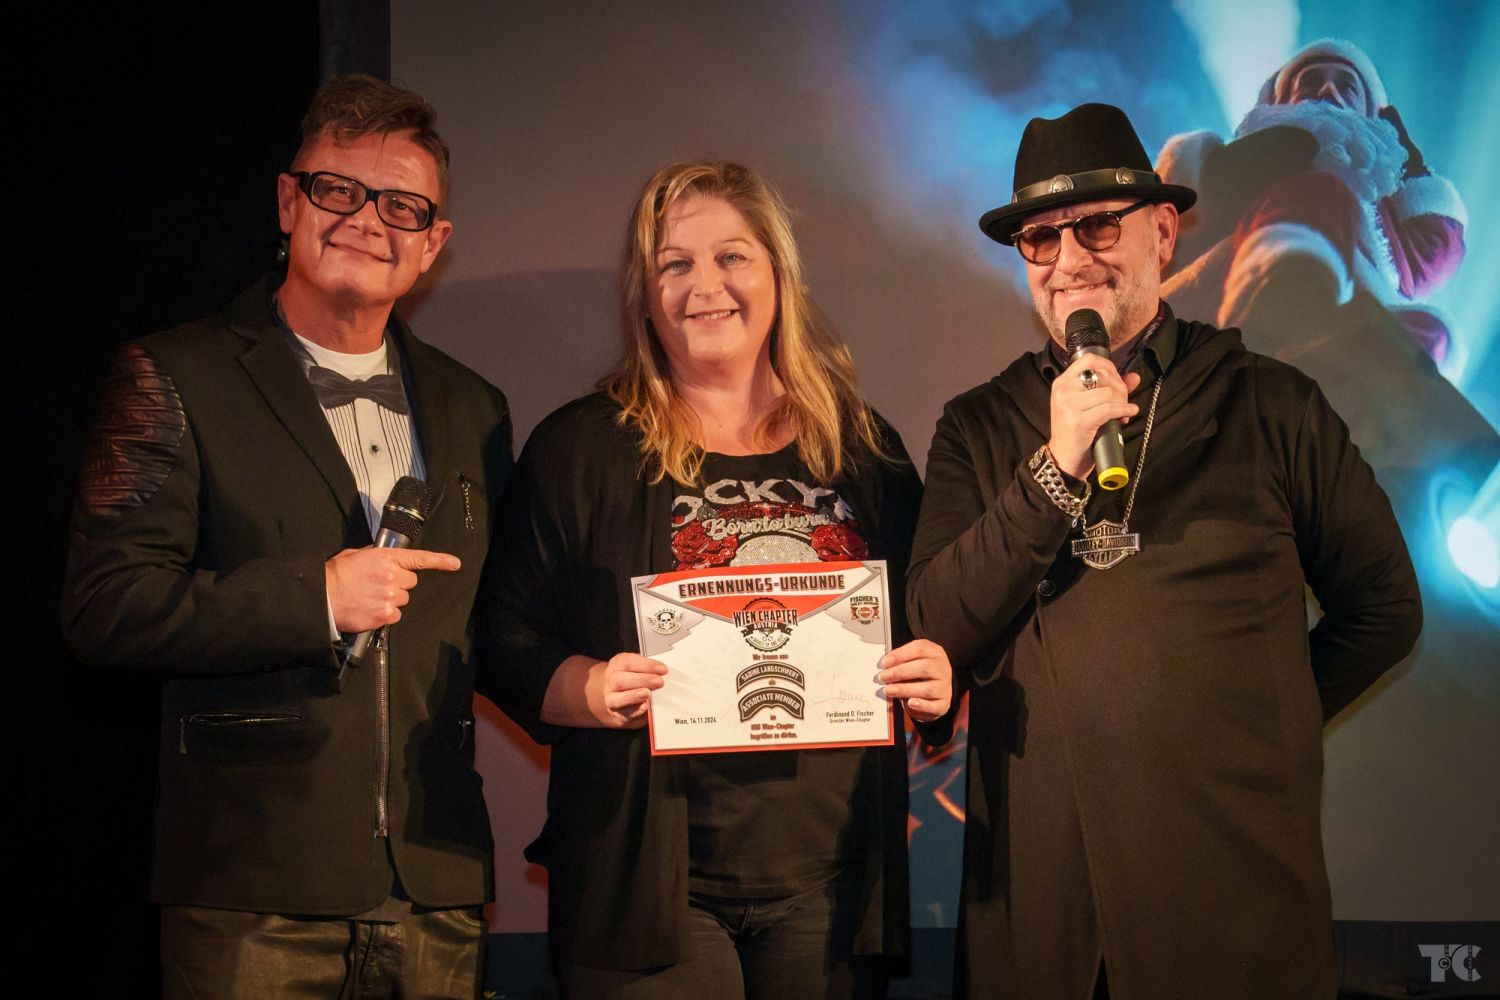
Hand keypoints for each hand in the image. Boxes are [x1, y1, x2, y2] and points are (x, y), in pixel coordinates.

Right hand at [325, 547, 460, 632]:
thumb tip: (385, 558)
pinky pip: (395, 615)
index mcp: (385, 558)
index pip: (419, 558)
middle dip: (399, 584)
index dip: (440, 561)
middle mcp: (392, 576)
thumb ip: (375, 555)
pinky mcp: (385, 614)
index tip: (455, 564)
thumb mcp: (356, 555)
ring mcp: (390, 596)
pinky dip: (385, 614)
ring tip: (369, 597)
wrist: (322, 598)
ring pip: (403, 599)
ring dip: (391, 599)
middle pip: (411, 582)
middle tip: (378, 585)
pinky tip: (369, 609)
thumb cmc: (335, 576)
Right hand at [585, 652, 667, 728]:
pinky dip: (635, 711)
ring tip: (648, 694)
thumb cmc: (634, 680)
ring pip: (617, 698)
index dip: (646, 665)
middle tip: (659, 682)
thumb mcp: (640, 669)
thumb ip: (649, 670)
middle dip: (642, 680)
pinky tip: (645, 707)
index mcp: (617, 665)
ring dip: (634, 696)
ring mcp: (611, 699)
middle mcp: (611, 681)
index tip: (663, 669)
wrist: (621, 699)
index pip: (628, 662)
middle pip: (620, 680)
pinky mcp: (617, 714)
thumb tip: (664, 672)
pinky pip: (623, 714)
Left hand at [878, 639, 951, 723]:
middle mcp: (942, 668)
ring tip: (890, 690)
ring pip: (927, 688)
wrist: (938, 690)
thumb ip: (901, 661)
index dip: (901, 655)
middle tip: (884, 677)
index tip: (885, 662)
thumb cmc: (921, 673)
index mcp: (934, 653)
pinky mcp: (943, 703)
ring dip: (905, 689)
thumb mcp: (914, 660)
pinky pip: (934, 705)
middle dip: (900, 672)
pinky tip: (910, 703)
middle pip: (924, 668)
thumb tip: (885, 666)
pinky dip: (921, 705)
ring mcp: (944, 686)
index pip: (920, 648)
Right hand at [1047, 355, 1141, 478]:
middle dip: (1120, 387)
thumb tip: (1135, 377)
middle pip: (1102, 375)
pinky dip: (1124, 410)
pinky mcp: (1079, 421)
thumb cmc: (1076, 432)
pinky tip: (1129, 413)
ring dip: (1122, 401)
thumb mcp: (1087, 406)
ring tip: (1124, 411)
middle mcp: (1063, 390)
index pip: (1089, 359)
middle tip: (1123, 399)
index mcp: (1062, 382)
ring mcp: (1069, 405)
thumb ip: (1109, 388)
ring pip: (1108, 392)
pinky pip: (1109, 409)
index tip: (1117, 379)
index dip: (1108, 366)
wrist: (1063, 458)